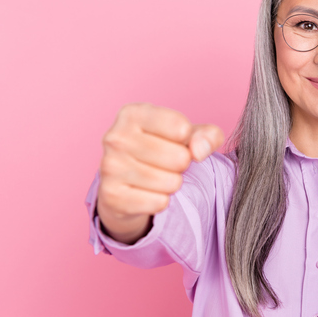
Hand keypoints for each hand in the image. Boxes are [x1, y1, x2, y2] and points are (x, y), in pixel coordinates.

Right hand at [96, 103, 223, 241]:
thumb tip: (200, 151)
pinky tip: (149, 193)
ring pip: (170, 183)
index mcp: (133, 113)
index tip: (176, 141)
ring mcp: (110, 167)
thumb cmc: (162, 150)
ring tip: (159, 177)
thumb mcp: (187, 134)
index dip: (188, 139)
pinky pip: (159, 203)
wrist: (126, 184)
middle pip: (179, 158)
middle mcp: (116, 137)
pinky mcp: (112, 196)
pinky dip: (162, 202)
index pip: (181, 128)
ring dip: (173, 184)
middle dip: (182, 164)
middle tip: (169, 163)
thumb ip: (207, 135)